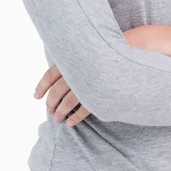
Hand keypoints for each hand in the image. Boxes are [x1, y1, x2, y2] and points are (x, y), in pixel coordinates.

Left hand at [33, 26, 158, 127]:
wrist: (134, 49)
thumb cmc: (110, 48)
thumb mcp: (89, 48)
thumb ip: (77, 57)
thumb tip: (64, 66)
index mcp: (71, 58)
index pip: (50, 74)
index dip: (41, 86)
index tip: (36, 96)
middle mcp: (76, 70)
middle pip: (56, 91)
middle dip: (51, 103)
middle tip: (49, 111)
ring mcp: (87, 82)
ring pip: (67, 102)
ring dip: (60, 112)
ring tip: (58, 120)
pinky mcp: (99, 93)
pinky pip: (84, 109)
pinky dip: (75, 117)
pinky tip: (71, 123)